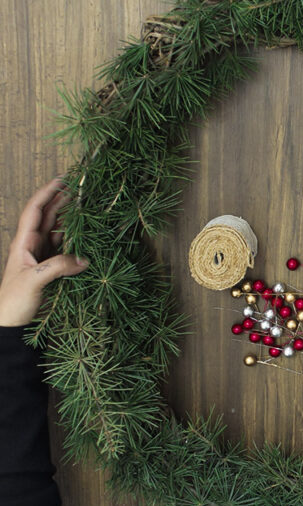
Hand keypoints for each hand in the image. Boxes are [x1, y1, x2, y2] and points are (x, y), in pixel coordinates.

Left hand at [0, 177, 88, 326]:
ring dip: (71, 219)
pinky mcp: (51, 269)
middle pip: (48, 217)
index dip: (47, 193)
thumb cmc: (12, 303)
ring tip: (86, 207)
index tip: (61, 180)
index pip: (35, 211)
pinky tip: (87, 236)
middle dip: (62, 201)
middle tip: (79, 188)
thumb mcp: (33, 281)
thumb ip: (58, 266)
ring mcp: (41, 257)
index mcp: (22, 244)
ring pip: (58, 231)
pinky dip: (77, 240)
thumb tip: (84, 258)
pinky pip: (65, 249)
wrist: (10, 325)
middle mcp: (31, 247)